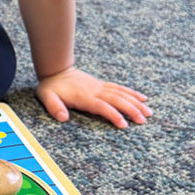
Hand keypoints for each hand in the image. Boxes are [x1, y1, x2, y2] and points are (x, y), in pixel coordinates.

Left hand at [36, 66, 151, 128]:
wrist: (55, 69)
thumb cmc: (50, 86)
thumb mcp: (45, 96)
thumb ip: (53, 106)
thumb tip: (63, 118)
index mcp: (84, 97)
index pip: (102, 107)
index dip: (113, 115)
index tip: (124, 125)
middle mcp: (95, 91)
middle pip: (117, 100)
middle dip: (131, 110)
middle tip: (144, 120)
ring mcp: (100, 87)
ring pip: (121, 94)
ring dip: (136, 103)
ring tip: (149, 113)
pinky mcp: (102, 85)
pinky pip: (119, 88)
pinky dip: (132, 93)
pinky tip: (142, 98)